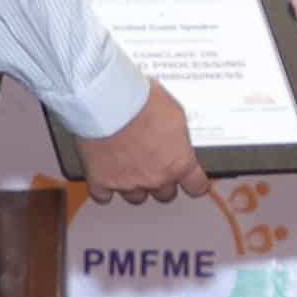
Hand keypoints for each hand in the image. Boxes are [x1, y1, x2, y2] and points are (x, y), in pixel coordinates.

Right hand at [83, 81, 204, 198]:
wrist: (106, 99)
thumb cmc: (140, 100)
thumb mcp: (174, 112)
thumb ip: (176, 135)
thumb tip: (175, 138)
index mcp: (178, 162)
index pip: (196, 186)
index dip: (194, 183)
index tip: (192, 181)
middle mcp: (156, 177)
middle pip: (165, 194)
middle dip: (162, 181)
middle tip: (154, 164)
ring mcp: (127, 183)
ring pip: (136, 197)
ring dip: (135, 185)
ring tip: (129, 166)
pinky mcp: (101, 181)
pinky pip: (104, 196)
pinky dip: (105, 188)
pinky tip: (106, 176)